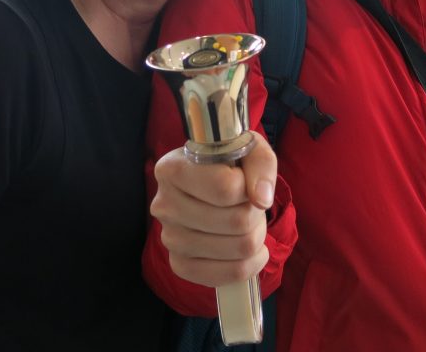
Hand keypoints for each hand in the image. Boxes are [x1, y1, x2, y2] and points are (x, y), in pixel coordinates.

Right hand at [150, 132, 275, 287]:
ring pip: (237, 248)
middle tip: (250, 204)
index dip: (248, 187)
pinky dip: (246, 265)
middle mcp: (164, 204)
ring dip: (255, 236)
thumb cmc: (230, 163)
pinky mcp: (179, 263)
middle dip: (255, 214)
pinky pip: (223, 276)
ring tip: (246, 222)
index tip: (244, 180)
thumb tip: (261, 199)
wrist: (212, 183)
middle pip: (236, 222)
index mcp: (172, 169)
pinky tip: (247, 251)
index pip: (226, 189)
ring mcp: (169, 237)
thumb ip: (260, 165)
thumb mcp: (249, 148)